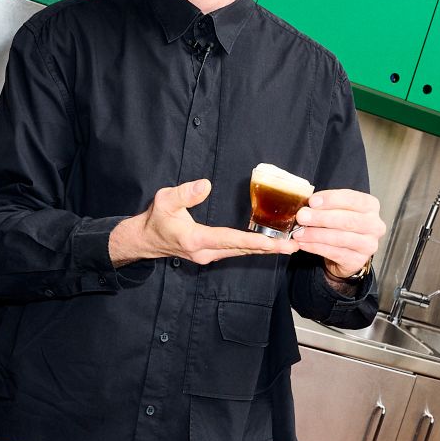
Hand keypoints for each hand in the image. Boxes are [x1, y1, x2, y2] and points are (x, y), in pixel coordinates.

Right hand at [110, 179, 296, 266]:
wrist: (144, 240)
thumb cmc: (154, 219)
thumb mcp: (164, 200)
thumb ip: (185, 193)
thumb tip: (206, 185)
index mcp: (196, 240)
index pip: (232, 240)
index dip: (256, 242)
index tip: (276, 244)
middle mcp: (206, 252)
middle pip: (243, 250)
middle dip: (269, 249)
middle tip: (294, 246)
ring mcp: (208, 255)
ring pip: (241, 253)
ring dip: (264, 249)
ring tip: (288, 246)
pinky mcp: (210, 253)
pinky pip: (236, 251)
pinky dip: (252, 247)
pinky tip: (267, 244)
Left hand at [294, 189, 384, 280]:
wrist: (346, 251)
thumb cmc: (340, 224)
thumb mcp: (337, 209)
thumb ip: (325, 205)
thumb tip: (306, 206)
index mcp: (371, 206)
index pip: (353, 199)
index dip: (331, 200)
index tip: (312, 201)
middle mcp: (375, 225)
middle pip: (347, 220)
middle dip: (321, 218)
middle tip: (302, 217)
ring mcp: (368, 245)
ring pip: (340, 238)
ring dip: (316, 235)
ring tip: (299, 232)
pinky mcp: (358, 260)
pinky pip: (334, 253)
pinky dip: (316, 247)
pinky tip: (304, 244)